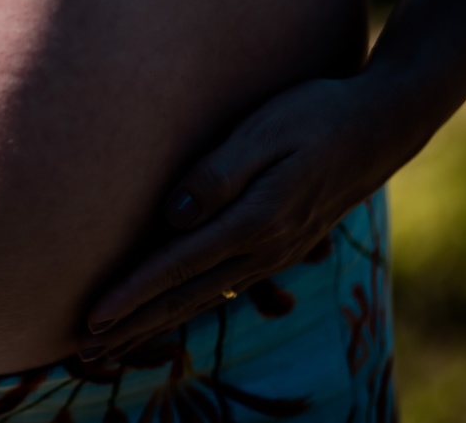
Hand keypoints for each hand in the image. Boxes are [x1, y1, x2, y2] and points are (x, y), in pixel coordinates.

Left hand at [78, 74, 417, 361]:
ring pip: (203, 300)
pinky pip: (224, 290)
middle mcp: (263, 249)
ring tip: (114, 344)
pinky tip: (170, 317)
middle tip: (82, 351)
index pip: (176, 266)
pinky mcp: (280, 249)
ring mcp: (274, 254)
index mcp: (254, 221)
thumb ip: (218, 173)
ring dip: (156, 324)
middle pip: (184, 297)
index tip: (91, 318)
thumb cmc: (316, 115)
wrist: (383, 124)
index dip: (130, 294)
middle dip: (132, 326)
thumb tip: (172, 215)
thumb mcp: (264, 132)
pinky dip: (189, 308)